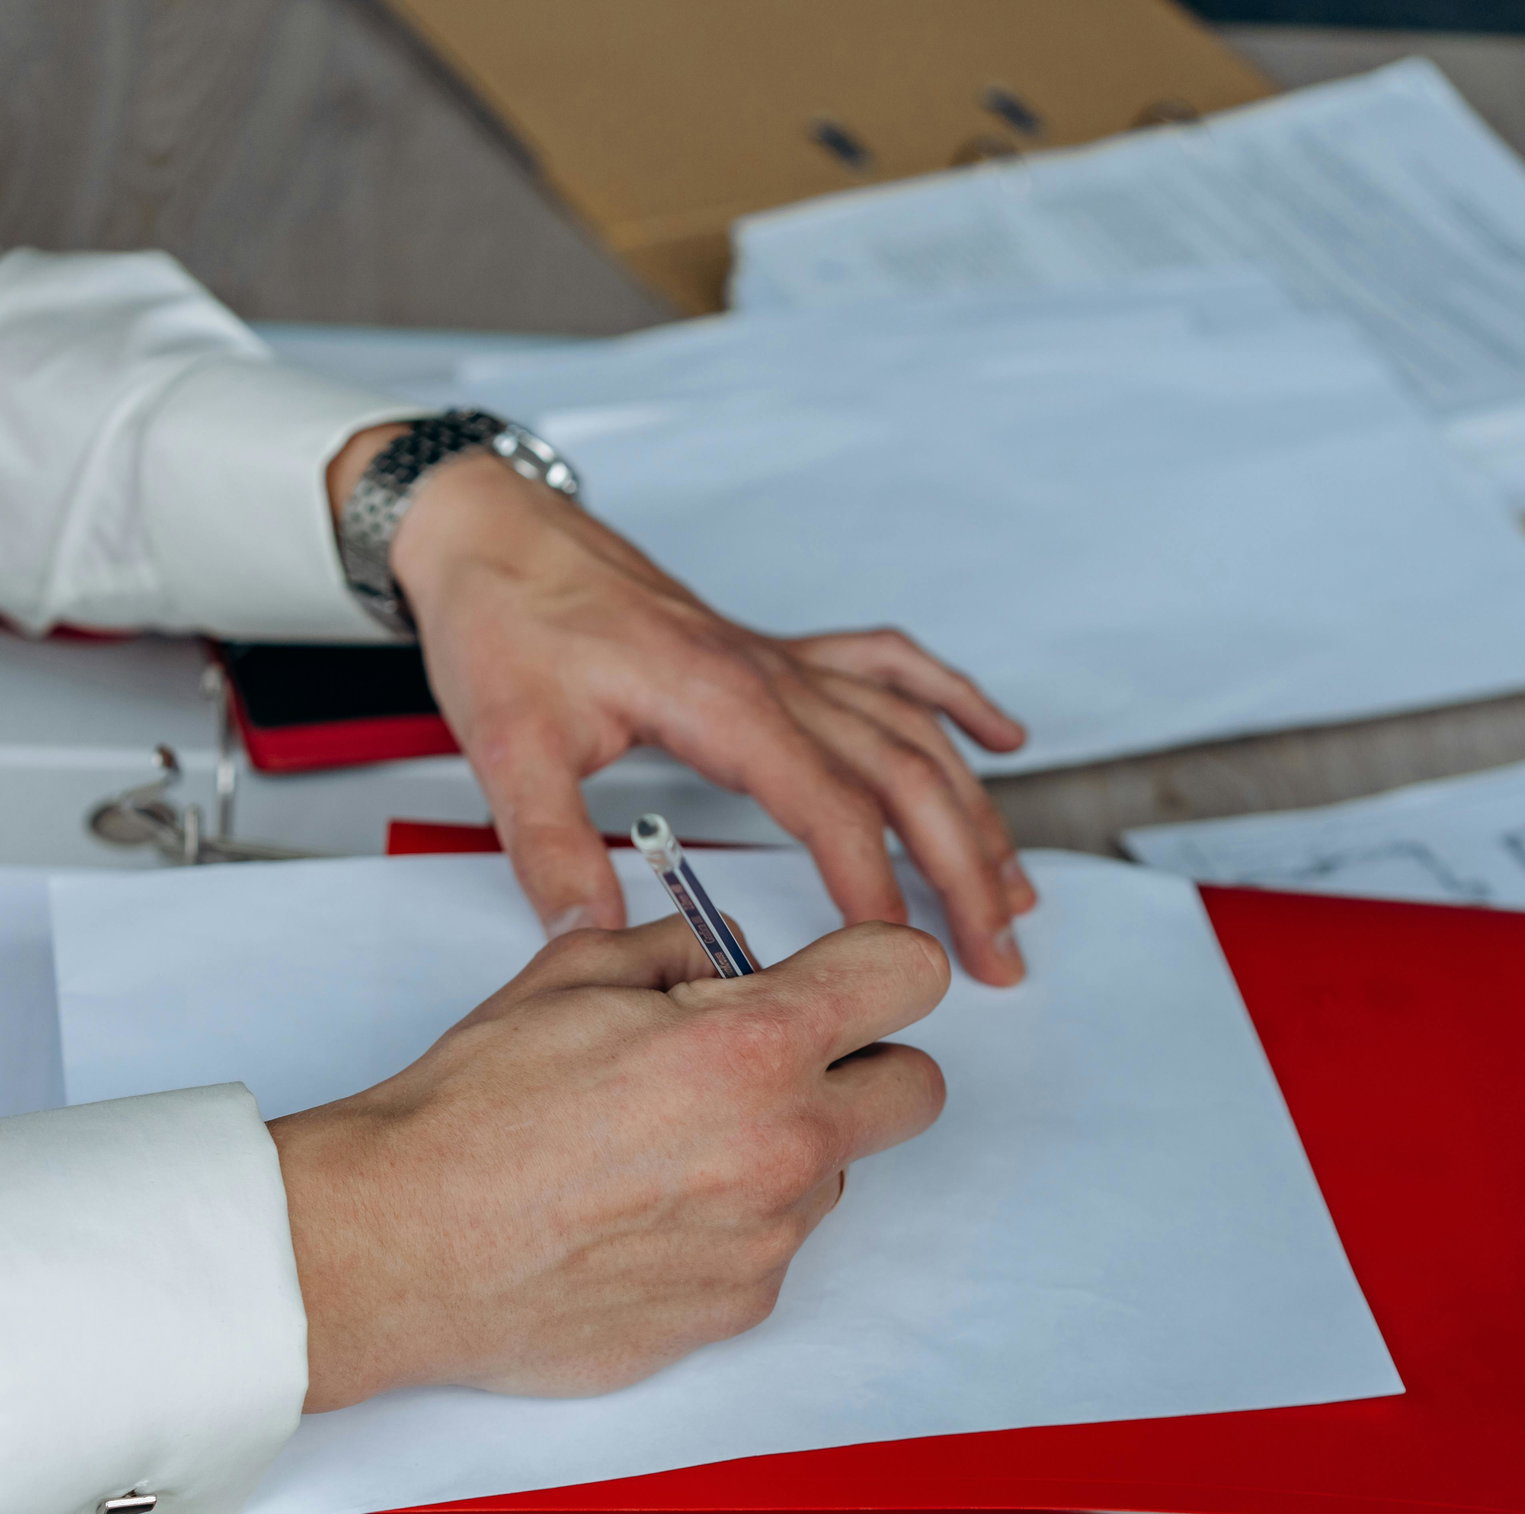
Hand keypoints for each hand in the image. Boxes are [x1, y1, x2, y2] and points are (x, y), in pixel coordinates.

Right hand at [268, 914, 947, 1410]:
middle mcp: (783, 1146)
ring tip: (669, 1150)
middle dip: (862, 1064)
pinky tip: (642, 1216)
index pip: (909, 977)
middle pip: (915, 1090)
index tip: (849, 978)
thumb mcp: (571, 974)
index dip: (878, 967)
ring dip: (785, 1151)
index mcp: (753, 1045)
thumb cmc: (468, 1114)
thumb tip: (733, 957)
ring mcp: (768, 1238)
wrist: (400, 1245)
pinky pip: (774, 1247)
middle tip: (775, 1064)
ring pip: (837, 1174)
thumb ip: (681, 951)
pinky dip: (732, 1225)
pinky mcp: (739, 1308)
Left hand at [328, 428, 1032, 984]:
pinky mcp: (776, 655)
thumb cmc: (503, 621)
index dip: (874, 884)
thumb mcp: (506, 744)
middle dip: (965, 868)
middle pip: (906, 773)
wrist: (492, 531)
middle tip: (998, 955)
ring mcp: (784, 662)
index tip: (896, 954)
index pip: (830, 805)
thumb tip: (586, 938)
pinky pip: (891, 669)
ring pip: (915, 732)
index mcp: (720, 699)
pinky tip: (1003, 739)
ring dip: (976, 812)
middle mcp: (773, 675)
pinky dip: (954, 702)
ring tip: (1017, 891)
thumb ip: (547, 848)